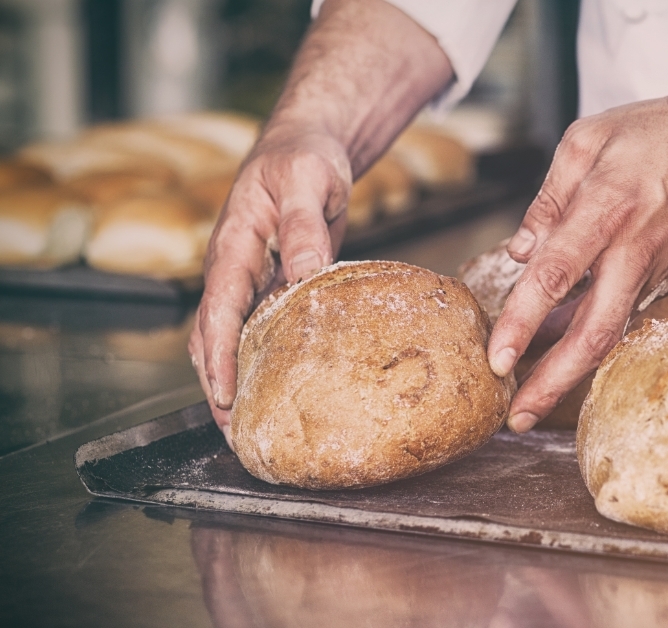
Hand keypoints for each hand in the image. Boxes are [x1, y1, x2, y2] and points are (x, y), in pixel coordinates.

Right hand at [189, 127, 351, 444]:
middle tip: (239, 435)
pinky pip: (264, 329)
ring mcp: (253, 280)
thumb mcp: (308, 183)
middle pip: (214, 337)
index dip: (218, 356)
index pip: (217, 310)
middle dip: (219, 386)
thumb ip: (305, 228)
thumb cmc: (304, 158)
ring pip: (235, 338)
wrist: (308, 146)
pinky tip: (285, 387)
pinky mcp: (275, 284)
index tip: (223, 395)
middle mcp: (236, 270)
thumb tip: (304, 274)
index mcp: (234, 246)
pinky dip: (267, 360)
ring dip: (240, 380)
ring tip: (256, 427)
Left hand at [489, 90, 667, 432]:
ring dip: (570, 369)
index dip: (524, 321)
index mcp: (608, 208)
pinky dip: (591, 335)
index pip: (556, 276)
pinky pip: (624, 314)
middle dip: (553, 382)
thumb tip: (520, 253)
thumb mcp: (589, 140)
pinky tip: (559, 347)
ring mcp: (658, 269)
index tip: (497, 359)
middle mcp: (635, 249)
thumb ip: (549, 198)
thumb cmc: (662, 131)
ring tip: (530, 397)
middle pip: (594, 332)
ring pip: (611, 332)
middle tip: (517, 418)